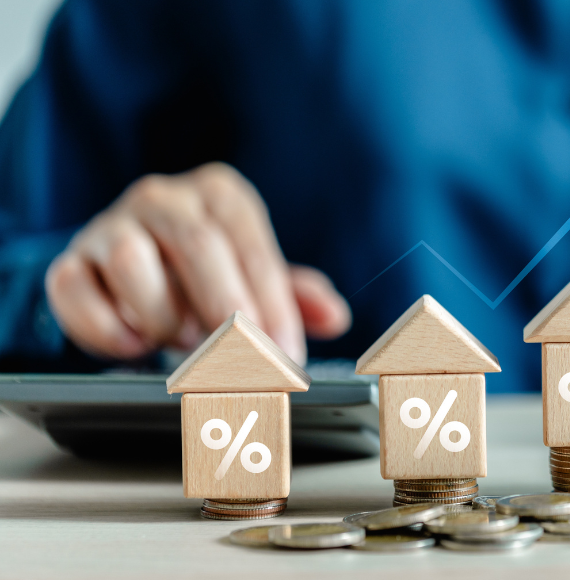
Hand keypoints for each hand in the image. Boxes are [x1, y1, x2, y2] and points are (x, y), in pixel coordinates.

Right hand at [45, 162, 350, 362]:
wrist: (130, 268)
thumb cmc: (208, 276)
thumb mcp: (257, 278)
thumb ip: (297, 296)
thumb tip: (334, 316)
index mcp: (220, 195)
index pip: (253, 249)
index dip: (272, 307)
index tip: (285, 356)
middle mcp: (163, 197)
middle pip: (199, 246)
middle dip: (226, 312)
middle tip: (242, 361)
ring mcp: (110, 225)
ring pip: (133, 264)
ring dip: (163, 316)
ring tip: (181, 339)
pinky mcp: (69, 260)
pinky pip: (75, 290)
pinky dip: (104, 327)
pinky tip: (132, 344)